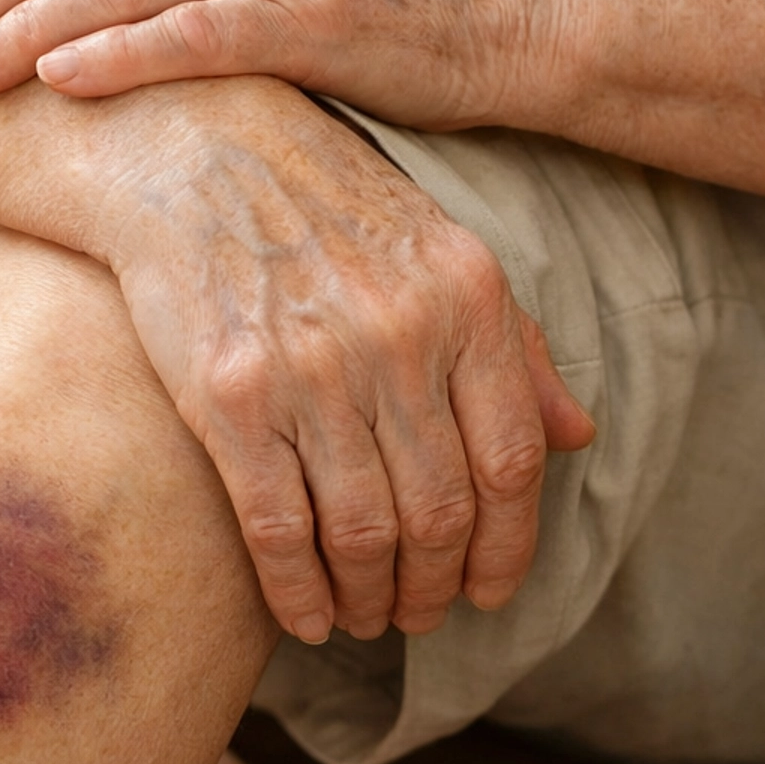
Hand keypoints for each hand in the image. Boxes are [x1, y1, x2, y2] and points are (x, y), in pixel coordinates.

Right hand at [86, 78, 592, 644]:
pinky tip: (306, 616)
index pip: (513, 461)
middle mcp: (398, 335)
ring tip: (366, 616)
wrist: (187, 147)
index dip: (509, 547)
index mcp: (466, 298)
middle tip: (420, 614)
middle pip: (442, 511)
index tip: (491, 590)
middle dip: (436, 587)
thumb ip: (515, 348)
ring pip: (364, 532)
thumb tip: (578, 436)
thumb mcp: (439, 252)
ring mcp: (312, 367)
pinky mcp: (229, 394)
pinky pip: (279, 526)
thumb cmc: (318, 204)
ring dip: (371, 599)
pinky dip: (298, 591)